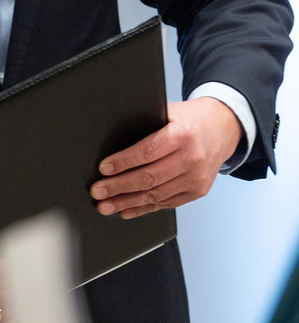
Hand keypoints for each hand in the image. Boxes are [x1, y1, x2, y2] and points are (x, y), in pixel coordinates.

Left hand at [89, 98, 242, 218]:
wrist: (224, 128)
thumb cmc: (190, 118)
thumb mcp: (168, 112)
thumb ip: (145, 126)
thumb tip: (112, 141)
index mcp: (182, 135)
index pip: (147, 152)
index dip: (123, 162)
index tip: (103, 168)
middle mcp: (191, 159)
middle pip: (149, 178)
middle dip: (118, 187)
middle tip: (97, 191)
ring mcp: (196, 178)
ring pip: (156, 195)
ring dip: (127, 203)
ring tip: (106, 206)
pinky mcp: (197, 191)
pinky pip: (167, 203)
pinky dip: (144, 208)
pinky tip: (127, 210)